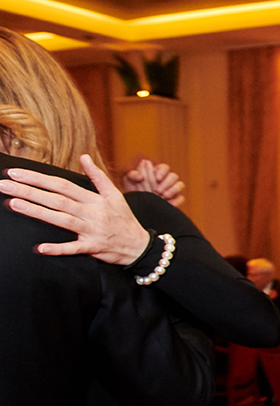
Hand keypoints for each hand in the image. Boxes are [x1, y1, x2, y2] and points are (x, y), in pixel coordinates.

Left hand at [0, 154, 152, 264]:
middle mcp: (92, 213)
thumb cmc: (125, 220)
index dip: (38, 178)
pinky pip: (74, 248)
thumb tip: (84, 157)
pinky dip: (58, 248)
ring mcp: (92, 231)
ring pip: (61, 220)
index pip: (62, 185)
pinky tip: (40, 248)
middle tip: (4, 185)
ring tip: (14, 204)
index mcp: (94, 199)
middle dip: (29, 191)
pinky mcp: (93, 248)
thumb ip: (98, 176)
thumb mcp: (115, 195)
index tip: (16, 173)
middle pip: (57, 199)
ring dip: (38, 212)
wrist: (140, 246)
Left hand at [121, 158, 185, 206]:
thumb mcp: (128, 180)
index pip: (164, 167)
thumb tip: (140, 176)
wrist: (134, 205)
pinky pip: (181, 198)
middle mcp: (166, 180)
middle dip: (167, 183)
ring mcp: (172, 189)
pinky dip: (177, 200)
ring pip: (180, 185)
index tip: (157, 178)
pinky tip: (169, 204)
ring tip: (164, 196)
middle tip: (158, 190)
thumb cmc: (131, 189)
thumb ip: (132, 174)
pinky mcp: (175, 199)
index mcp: (157, 172)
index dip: (162, 172)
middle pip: (173, 176)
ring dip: (173, 190)